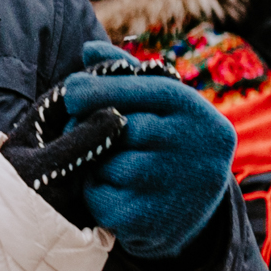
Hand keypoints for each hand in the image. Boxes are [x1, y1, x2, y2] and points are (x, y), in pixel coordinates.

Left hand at [57, 42, 235, 258]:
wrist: (193, 212)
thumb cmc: (167, 143)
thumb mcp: (161, 107)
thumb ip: (127, 76)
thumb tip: (89, 50)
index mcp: (198, 113)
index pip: (143, 88)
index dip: (100, 87)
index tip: (71, 91)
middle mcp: (195, 149)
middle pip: (121, 125)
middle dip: (89, 125)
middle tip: (77, 127)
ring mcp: (177, 187)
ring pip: (109, 162)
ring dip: (95, 161)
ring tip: (108, 163)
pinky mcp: (152, 220)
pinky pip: (100, 196)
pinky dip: (94, 191)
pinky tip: (111, 191)